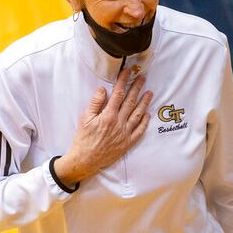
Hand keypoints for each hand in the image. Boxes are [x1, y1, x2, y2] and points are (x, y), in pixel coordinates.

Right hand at [55, 67, 152, 184]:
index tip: (127, 72)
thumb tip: (103, 90)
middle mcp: (119, 123)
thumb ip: (95, 103)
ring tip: (150, 93)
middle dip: (137, 88)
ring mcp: (125, 133)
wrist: (86, 160)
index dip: (123, 81)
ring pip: (137, 114)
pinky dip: (144, 122)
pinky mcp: (127, 143)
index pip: (118, 94)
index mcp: (108, 115)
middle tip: (142, 78)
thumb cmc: (83, 139)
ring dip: (144, 102)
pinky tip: (147, 114)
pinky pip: (139, 131)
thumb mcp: (84, 118)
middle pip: (130, 101)